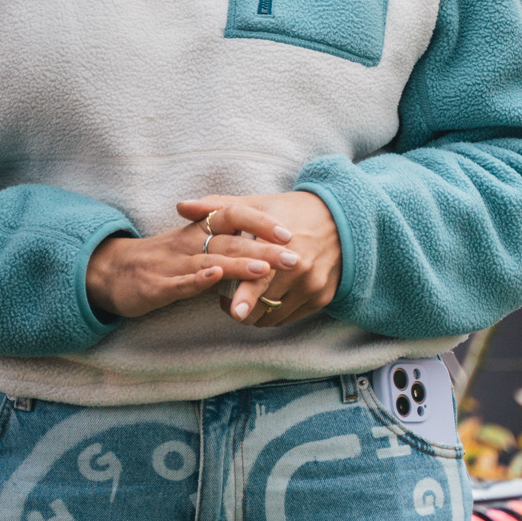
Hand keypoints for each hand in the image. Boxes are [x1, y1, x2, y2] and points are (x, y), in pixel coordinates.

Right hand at [86, 199, 299, 321]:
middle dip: (264, 247)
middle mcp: (188, 242)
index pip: (232, 215)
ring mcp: (173, 264)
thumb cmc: (157, 261)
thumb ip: (220, 243)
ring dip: (239, 263)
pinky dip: (199, 279)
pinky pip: (181, 281)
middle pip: (230, 239)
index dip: (260, 221)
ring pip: (211, 259)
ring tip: (265, 267)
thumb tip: (258, 244)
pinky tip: (216, 279)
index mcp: (196, 230)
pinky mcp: (158, 286)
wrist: (110, 272)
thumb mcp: (190, 247)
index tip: (289, 231)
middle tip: (295, 255)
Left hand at [179, 192, 341, 325]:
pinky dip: (274, 313)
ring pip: (275, 315)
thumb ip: (217, 206)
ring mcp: (314, 285)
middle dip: (241, 307)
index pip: (261, 276)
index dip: (246, 296)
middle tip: (227, 302)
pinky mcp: (323, 298)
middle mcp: (302, 268)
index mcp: (283, 244)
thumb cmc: (290, 211)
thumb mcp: (257, 204)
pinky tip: (266, 301)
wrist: (341, 220)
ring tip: (244, 299)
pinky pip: (290, 317)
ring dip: (256, 313)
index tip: (234, 311)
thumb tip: (181, 207)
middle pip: (265, 303)